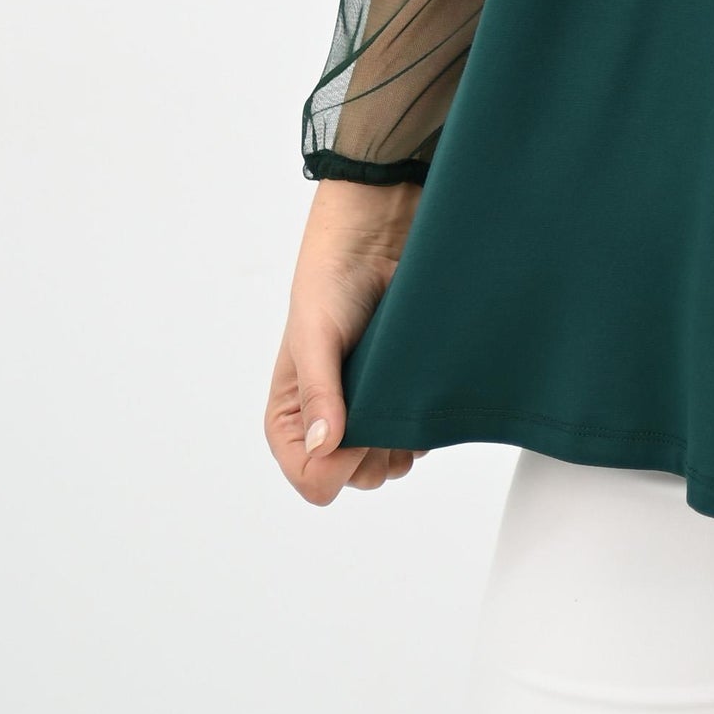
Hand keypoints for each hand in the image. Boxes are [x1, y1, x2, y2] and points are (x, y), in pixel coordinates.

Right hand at [265, 179, 424, 504]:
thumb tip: (326, 446)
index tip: (354, 435)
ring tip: (398, 391)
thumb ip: (319, 392)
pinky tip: (420, 392)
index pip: (308, 475)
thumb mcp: (315, 334)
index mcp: (292, 414)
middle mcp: (329, 420)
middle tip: (379, 407)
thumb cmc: (333, 278)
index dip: (333, 468)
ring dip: (399, 442)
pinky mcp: (403, 395)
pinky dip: (421, 426)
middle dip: (371, 455)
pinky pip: (415, 437)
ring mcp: (369, 409)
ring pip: (387, 464)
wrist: (381, 235)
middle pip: (353, 478)